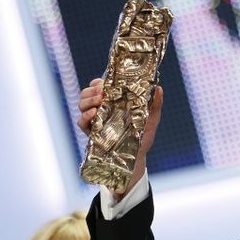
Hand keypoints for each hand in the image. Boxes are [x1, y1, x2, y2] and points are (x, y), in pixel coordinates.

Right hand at [77, 78, 163, 198]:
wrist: (137, 156)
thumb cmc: (143, 136)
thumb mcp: (151, 119)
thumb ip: (155, 105)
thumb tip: (159, 88)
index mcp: (113, 102)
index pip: (99, 86)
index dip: (98, 82)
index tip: (104, 82)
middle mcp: (101, 108)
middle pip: (87, 93)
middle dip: (92, 90)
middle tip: (102, 91)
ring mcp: (95, 120)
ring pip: (82, 104)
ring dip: (87, 100)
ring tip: (98, 101)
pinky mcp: (91, 132)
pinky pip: (81, 122)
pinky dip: (84, 116)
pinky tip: (93, 114)